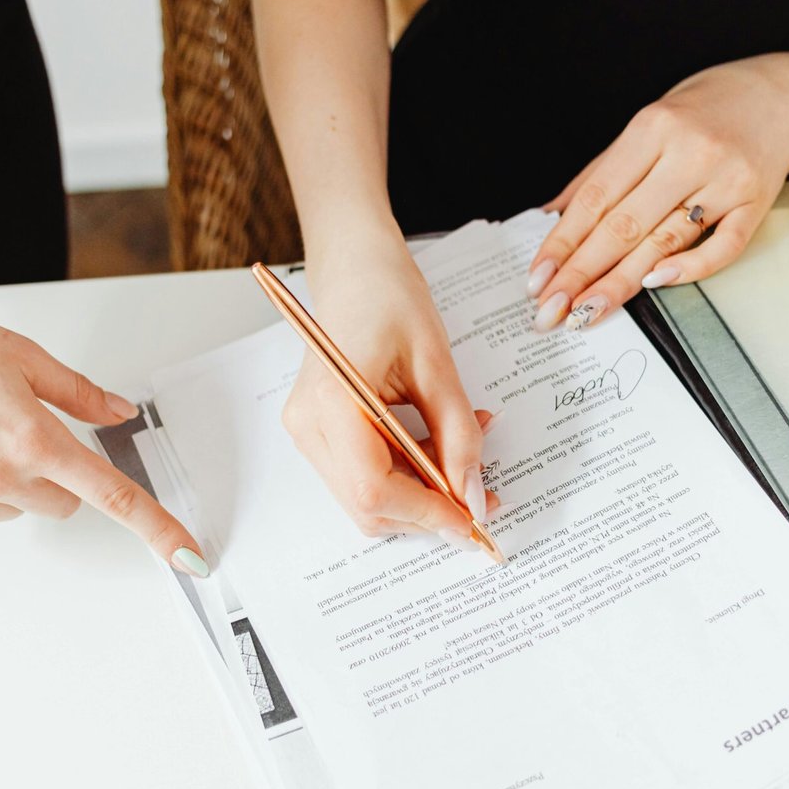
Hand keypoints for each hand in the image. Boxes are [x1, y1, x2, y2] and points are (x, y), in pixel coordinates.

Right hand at [0, 306, 209, 576]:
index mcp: (31, 439)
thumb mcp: (24, 358)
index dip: (156, 527)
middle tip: (16, 429)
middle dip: (53, 473)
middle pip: (63, 502)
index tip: (188, 556)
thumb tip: (121, 414)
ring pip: (15, 508)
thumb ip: (80, 394)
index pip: (110, 494)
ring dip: (6, 480)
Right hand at [283, 236, 496, 544]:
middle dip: (428, 511)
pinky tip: (434, 447)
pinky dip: (406, 476)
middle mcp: (308, 426)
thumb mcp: (438, 365)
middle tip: (480, 494)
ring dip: (420, 495)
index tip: (472, 519)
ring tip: (461, 457)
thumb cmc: (390, 298)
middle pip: (368, 507)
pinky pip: (364, 477)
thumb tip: (473, 495)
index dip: (427, 513)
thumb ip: (459, 435)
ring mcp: (308, 432)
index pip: (373, 490)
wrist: (355, 270)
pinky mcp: (319, 433)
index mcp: (332, 402)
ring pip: (367, 500)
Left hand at [526, 56, 788, 329]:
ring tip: (586, 312)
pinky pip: (722, 246)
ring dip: (620, 283)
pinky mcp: (756, 202)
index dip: (563, 241)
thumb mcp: (647, 125)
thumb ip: (600, 172)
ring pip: (664, 241)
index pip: (596, 196)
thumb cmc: (704, 112)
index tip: (538, 277)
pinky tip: (653, 285)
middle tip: (551, 310)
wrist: (779, 96)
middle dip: (581, 272)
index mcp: (652, 128)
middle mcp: (689, 153)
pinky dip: (688, 269)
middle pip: (624, 225)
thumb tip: (550, 216)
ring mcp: (726, 179)